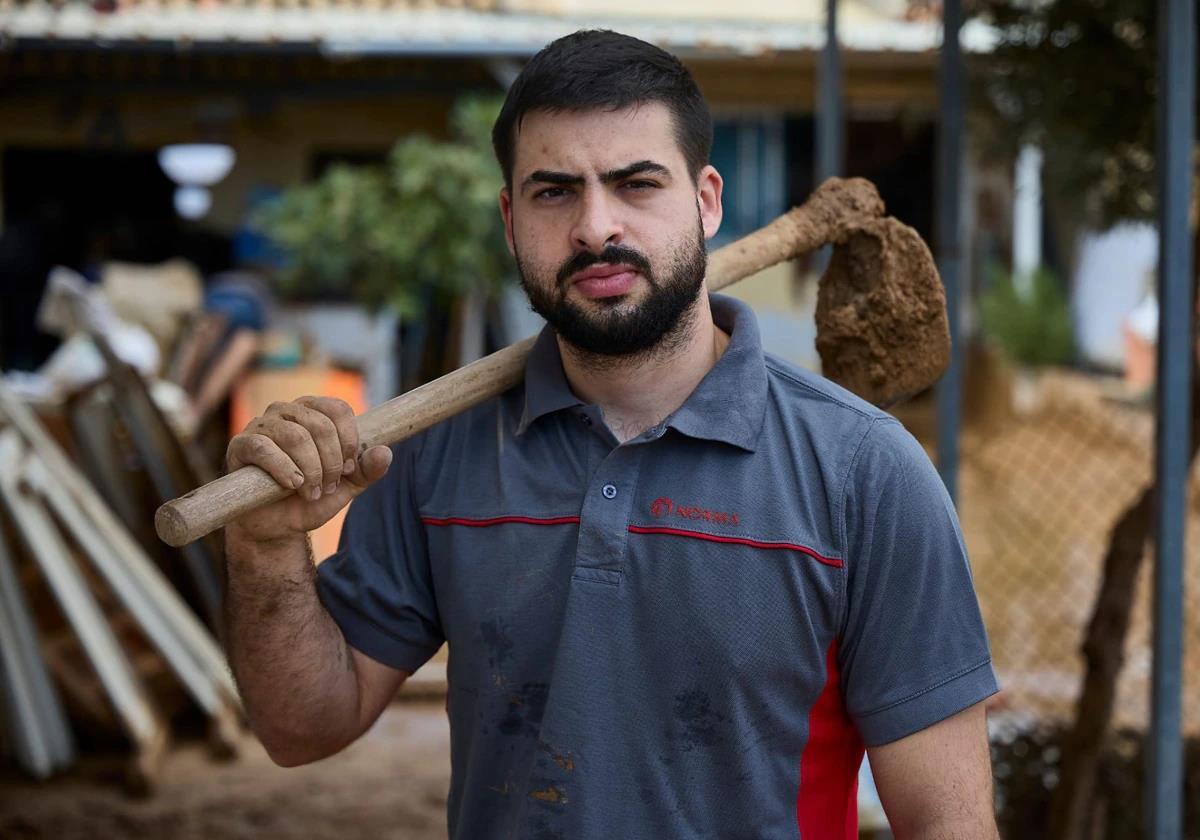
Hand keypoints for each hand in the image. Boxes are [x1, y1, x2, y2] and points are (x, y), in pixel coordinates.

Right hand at [224, 396, 391, 543]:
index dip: (348, 440)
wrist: (276, 525)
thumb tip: (385, 452)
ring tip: (311, 491)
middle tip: (328, 486)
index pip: (338, 409)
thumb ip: (366, 470)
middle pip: (320, 425)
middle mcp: (287, 411)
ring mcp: (262, 425)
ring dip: (310, 470)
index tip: (348, 469)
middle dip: (331, 462)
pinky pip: (264, 448)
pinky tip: (292, 485)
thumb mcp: (346, 486)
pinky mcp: (241, 445)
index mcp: (314, 412)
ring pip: (295, 437)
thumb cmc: (310, 497)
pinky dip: (284, 469)